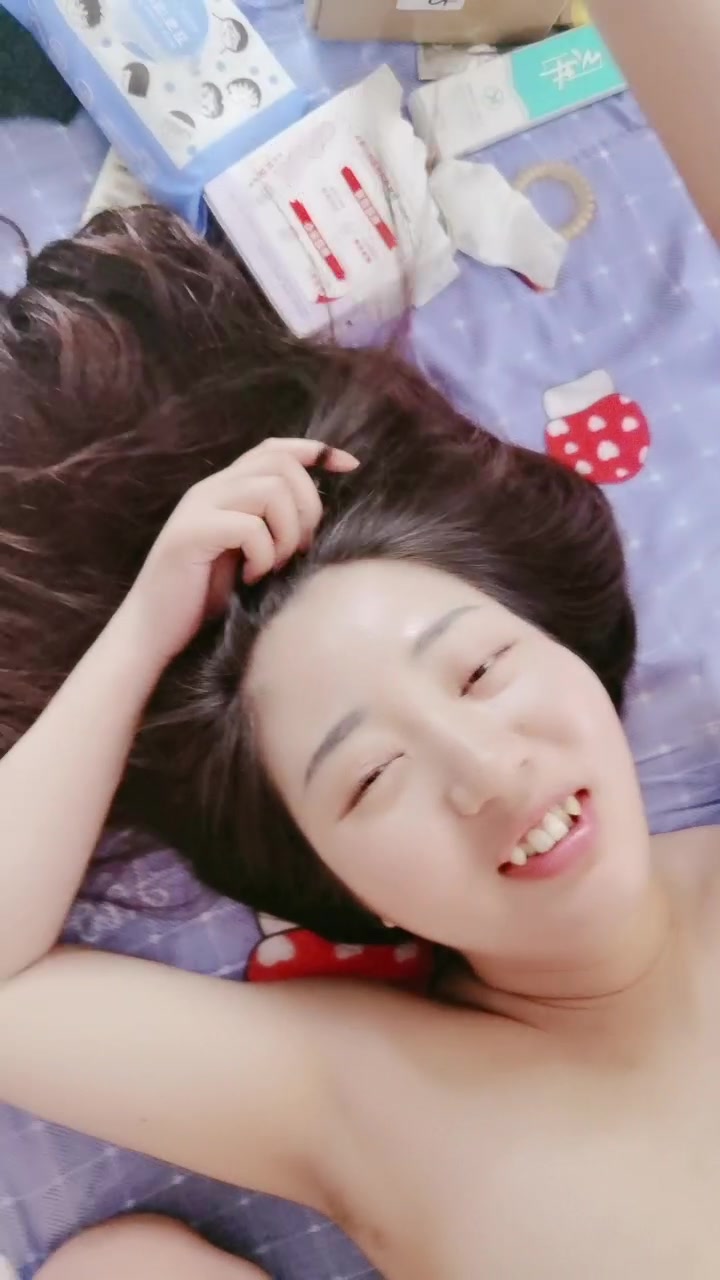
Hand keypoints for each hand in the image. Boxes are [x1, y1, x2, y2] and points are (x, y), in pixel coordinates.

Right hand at [118, 438, 357, 667]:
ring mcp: (198, 508)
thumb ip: (271, 525)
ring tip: (274, 565)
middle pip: (281, 464)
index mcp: (224, 489)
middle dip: (307, 506)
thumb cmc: (205, 598)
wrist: (153, 630)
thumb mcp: (248, 554)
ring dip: (286, 533)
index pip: (275, 447)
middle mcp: (210, 489)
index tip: (349, 465)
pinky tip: (251, 577)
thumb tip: (316, 517)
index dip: (316, 450)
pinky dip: (263, 555)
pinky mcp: (190, 534)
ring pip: (270, 491)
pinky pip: (249, 527)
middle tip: (299, 549)